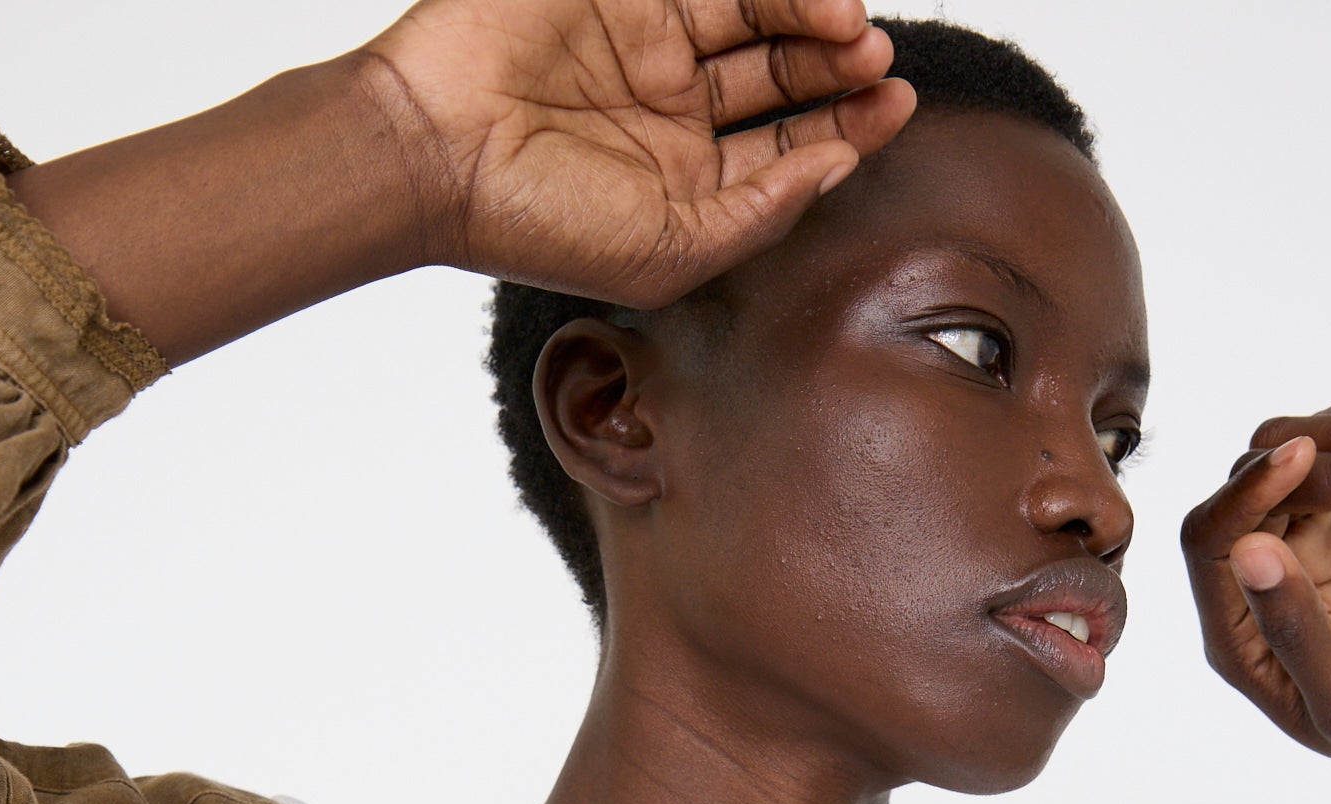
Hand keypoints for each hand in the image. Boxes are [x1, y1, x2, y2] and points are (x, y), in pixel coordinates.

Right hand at [364, 0, 915, 306]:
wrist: (435, 149)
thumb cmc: (536, 222)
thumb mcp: (669, 252)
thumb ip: (758, 214)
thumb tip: (838, 169)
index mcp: (688, 181)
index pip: (789, 146)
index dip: (850, 124)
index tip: (895, 105)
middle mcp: (675, 109)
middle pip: (785, 74)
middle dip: (841, 66)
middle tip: (877, 60)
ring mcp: (648, 40)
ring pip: (758, 13)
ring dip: (813, 14)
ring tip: (851, 26)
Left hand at [1181, 397, 1330, 803]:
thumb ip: (1295, 630)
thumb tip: (1248, 551)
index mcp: (1234, 634)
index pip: (1208, 541)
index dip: (1245, 490)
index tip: (1305, 454)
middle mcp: (1254, 583)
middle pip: (1251, 484)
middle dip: (1324, 458)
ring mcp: (1301, 546)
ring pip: (1291, 458)